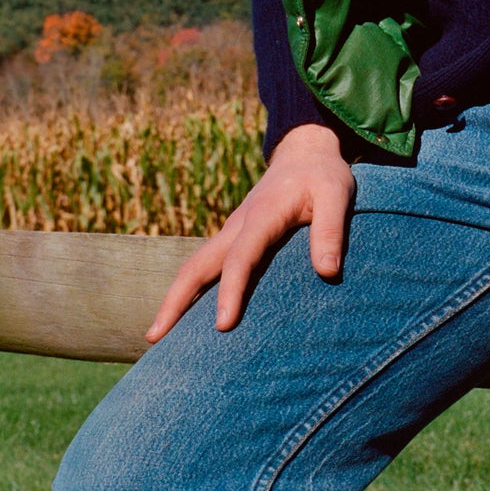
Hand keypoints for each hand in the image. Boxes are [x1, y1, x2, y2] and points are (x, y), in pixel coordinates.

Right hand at [145, 122, 354, 342]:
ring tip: (156, 337)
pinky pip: (207, 265)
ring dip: (176, 298)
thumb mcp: (337, 194)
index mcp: (263, 215)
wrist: (304, 151)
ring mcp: (232, 231)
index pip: (241, 257)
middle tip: (153, 339)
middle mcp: (238, 225)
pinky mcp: (234, 237)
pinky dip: (192, 290)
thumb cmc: (323, 175)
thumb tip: (328, 272)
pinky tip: (188, 317)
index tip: (223, 325)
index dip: (231, 290)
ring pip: (196, 266)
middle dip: (174, 300)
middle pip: (197, 264)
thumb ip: (331, 230)